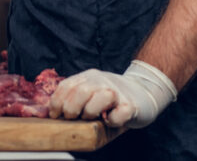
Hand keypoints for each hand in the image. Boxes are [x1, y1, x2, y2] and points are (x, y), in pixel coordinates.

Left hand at [49, 60, 176, 127]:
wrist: (144, 93)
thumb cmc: (112, 99)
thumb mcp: (92, 92)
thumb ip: (76, 97)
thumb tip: (52, 114)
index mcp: (89, 77)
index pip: (67, 85)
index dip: (57, 102)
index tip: (55, 115)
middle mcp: (102, 81)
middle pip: (81, 90)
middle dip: (71, 108)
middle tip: (73, 118)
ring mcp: (118, 92)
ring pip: (101, 97)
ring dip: (92, 111)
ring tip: (93, 118)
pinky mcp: (131, 105)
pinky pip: (119, 113)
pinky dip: (112, 120)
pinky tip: (110, 120)